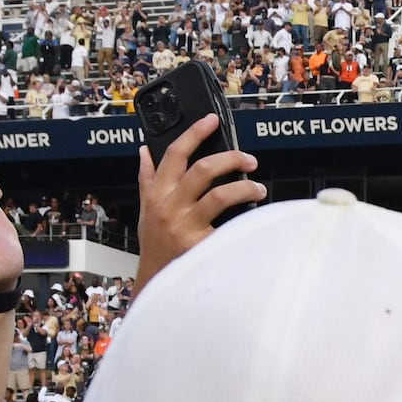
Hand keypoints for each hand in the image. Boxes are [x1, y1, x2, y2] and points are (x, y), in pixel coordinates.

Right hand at [134, 111, 266, 286]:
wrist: (155, 281)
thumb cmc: (154, 245)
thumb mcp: (145, 209)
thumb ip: (147, 178)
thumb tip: (144, 150)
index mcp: (157, 193)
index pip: (175, 154)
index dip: (194, 133)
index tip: (211, 120)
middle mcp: (170, 206)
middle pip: (203, 170)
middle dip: (231, 158)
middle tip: (249, 159)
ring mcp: (185, 226)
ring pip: (220, 195)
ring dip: (245, 188)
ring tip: (257, 189)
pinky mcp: (200, 245)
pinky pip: (228, 227)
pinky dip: (245, 222)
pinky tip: (255, 221)